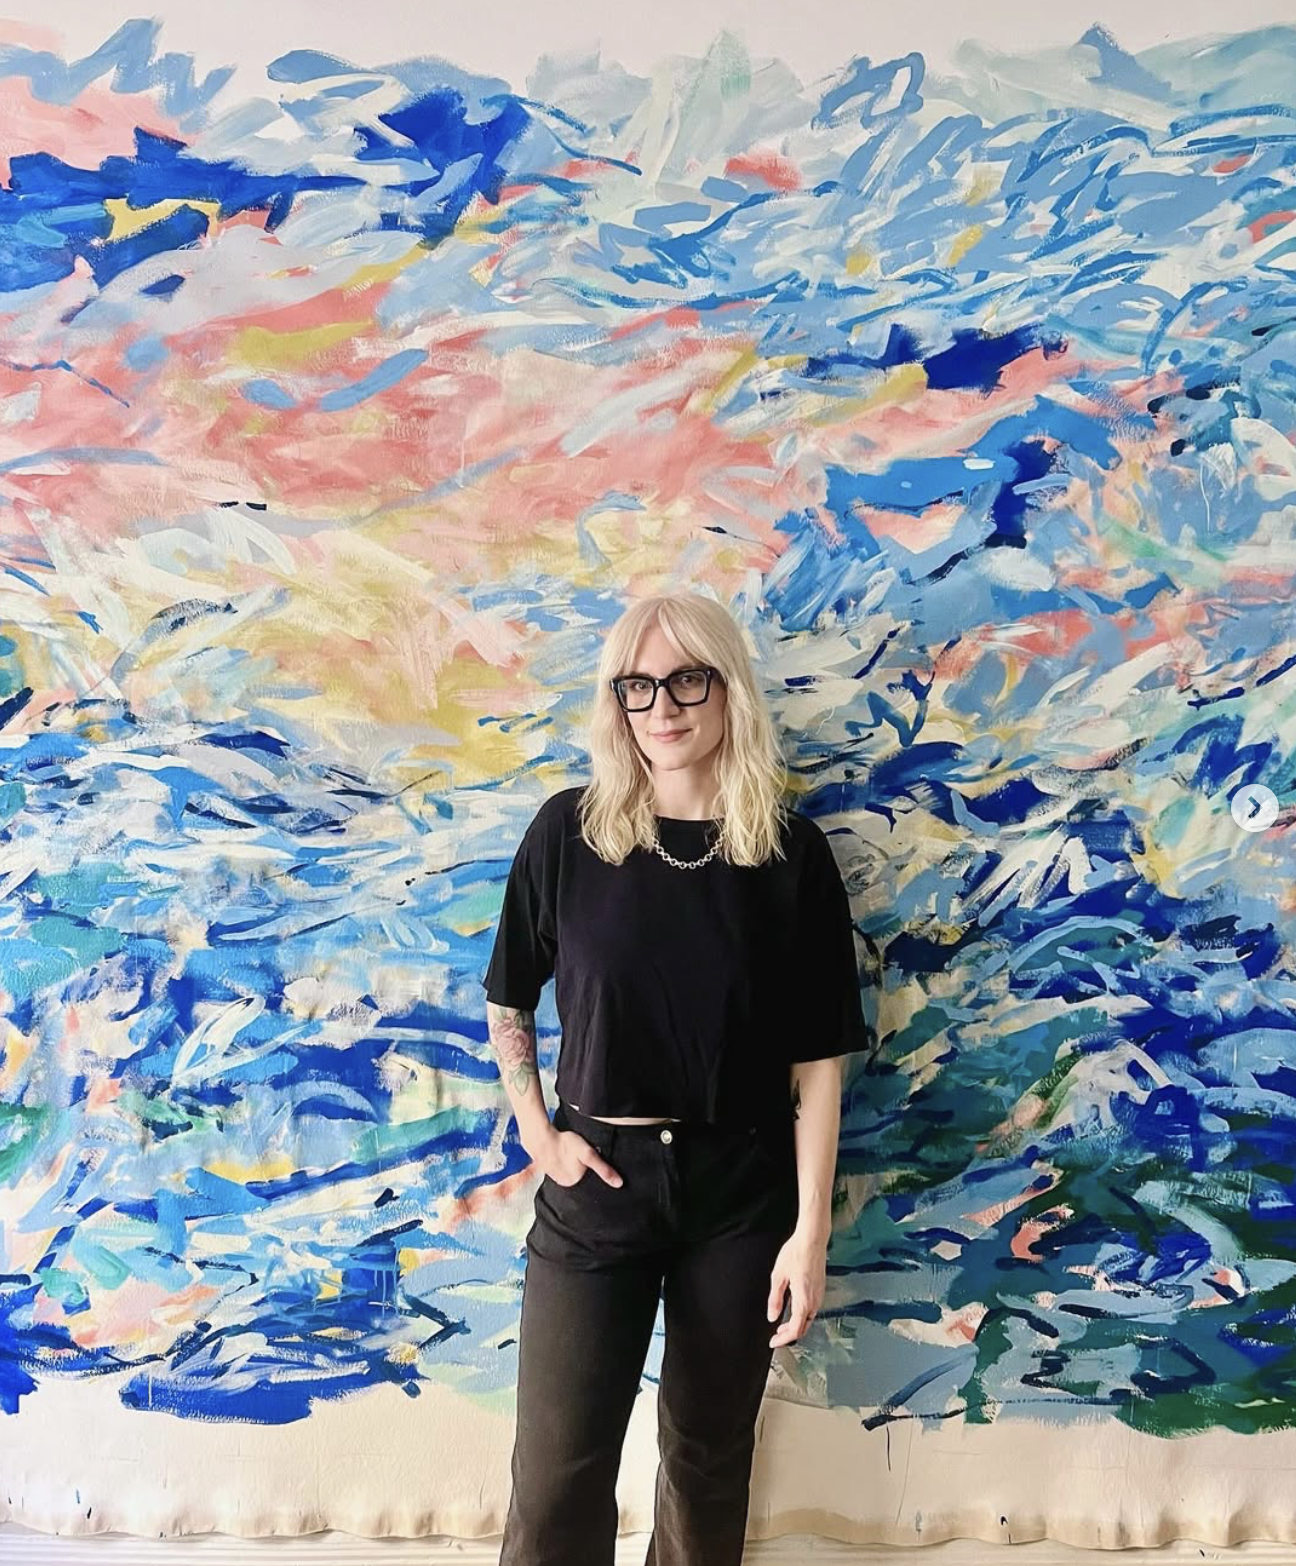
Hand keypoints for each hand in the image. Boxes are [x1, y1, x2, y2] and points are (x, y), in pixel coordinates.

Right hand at [526, 1125, 622, 1188]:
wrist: (540, 1136)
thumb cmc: (564, 1143)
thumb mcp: (588, 1154)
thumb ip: (603, 1169)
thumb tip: (619, 1183)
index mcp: (574, 1182)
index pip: (590, 1181)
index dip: (593, 1172)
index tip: (590, 1162)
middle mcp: (564, 1183)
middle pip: (580, 1177)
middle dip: (583, 1168)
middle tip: (579, 1155)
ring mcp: (555, 1176)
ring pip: (570, 1171)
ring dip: (572, 1165)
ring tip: (570, 1154)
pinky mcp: (549, 1168)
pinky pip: (561, 1167)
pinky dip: (564, 1162)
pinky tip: (563, 1154)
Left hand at [767, 1226, 827, 1347]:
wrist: (812, 1239)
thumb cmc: (795, 1254)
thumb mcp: (778, 1277)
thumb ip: (775, 1299)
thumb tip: (772, 1317)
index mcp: (804, 1301)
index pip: (795, 1330)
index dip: (783, 1339)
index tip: (773, 1342)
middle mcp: (815, 1301)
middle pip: (804, 1327)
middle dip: (789, 1334)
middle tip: (776, 1336)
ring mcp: (820, 1295)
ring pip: (809, 1319)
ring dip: (796, 1325)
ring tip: (782, 1324)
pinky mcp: (821, 1289)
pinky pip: (812, 1309)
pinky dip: (802, 1315)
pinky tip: (793, 1309)